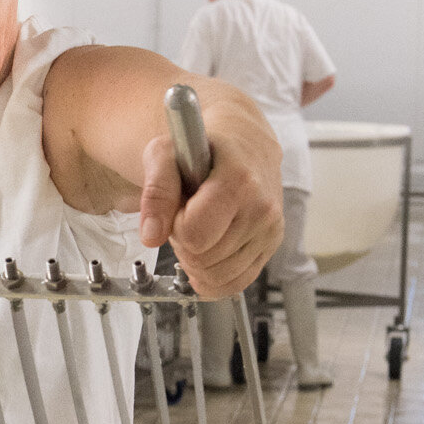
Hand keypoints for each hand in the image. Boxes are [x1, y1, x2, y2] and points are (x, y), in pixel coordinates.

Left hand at [137, 108, 281, 296]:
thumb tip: (151, 236)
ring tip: (202, 226)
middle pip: (204, 258)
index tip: (179, 206)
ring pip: (218, 275)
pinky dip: (214, 278)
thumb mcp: (166, 153)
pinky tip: (206, 258)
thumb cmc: (203, 146)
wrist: (243, 141)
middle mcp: (262, 207)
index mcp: (239, 180)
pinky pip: (237, 282)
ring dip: (199, 258)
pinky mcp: (272, 243)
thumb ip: (155, 191)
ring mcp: (270, 228)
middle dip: (185, 242)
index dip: (175, 225)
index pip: (195, 234)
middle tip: (189, 215)